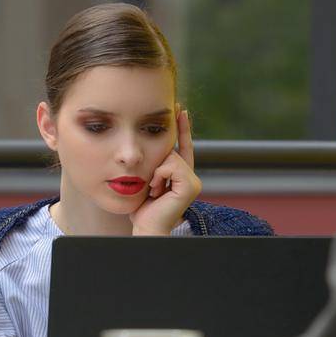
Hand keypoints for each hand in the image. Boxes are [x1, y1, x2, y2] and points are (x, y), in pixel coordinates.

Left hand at [131, 108, 201, 236]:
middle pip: (171, 151)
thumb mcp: (147, 179)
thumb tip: (151, 139)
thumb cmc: (141, 208)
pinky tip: (157, 190)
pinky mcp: (192, 186)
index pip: (183, 146)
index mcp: (181, 175)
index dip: (182, 128)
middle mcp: (191, 177)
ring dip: (156, 173)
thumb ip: (154, 163)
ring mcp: (194, 182)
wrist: (146, 227)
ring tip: (154, 190)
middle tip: (152, 188)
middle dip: (156, 165)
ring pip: (171, 158)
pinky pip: (172, 166)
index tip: (180, 109)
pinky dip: (160, 176)